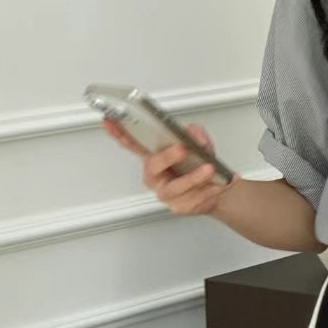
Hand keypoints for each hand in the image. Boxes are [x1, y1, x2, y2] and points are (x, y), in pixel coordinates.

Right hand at [100, 118, 237, 216]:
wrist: (218, 188)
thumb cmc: (200, 164)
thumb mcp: (200, 143)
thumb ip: (196, 134)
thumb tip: (193, 134)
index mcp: (153, 157)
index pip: (132, 144)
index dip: (119, 133)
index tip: (110, 121)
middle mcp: (156, 176)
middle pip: (153, 166)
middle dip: (167, 157)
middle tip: (182, 148)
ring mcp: (166, 192)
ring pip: (175, 187)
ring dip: (194, 178)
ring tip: (209, 170)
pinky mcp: (179, 207)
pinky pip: (191, 201)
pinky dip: (206, 192)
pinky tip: (214, 186)